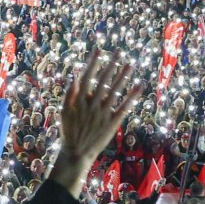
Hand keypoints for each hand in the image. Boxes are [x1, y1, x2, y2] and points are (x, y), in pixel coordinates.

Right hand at [47, 52, 142, 196]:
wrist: (77, 153)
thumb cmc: (69, 131)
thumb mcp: (64, 111)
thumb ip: (69, 94)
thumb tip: (75, 76)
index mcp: (80, 100)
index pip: (88, 77)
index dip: (93, 63)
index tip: (99, 50)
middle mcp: (93, 104)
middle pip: (104, 80)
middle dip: (111, 65)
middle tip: (119, 52)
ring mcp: (104, 113)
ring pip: (115, 91)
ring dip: (124, 77)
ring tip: (130, 65)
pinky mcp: (113, 122)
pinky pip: (124, 106)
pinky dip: (132, 96)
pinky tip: (139, 86)